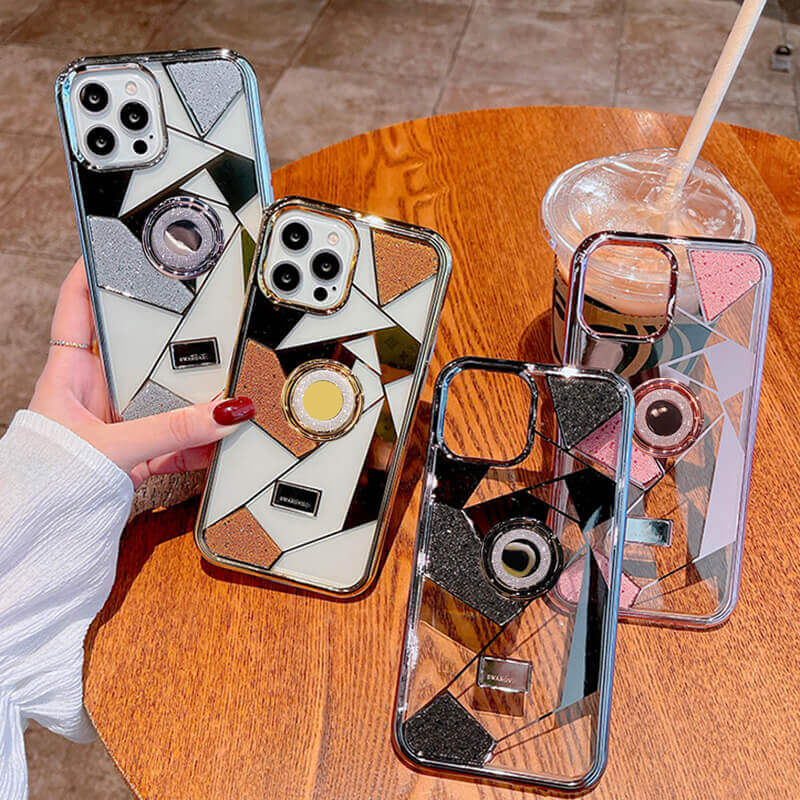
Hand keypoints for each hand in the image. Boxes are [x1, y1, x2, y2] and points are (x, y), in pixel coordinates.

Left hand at [29, 260, 253, 488]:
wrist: (42, 535)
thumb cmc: (47, 480)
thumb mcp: (112, 446)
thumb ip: (172, 430)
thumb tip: (224, 414)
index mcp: (71, 371)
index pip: (79, 303)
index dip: (96, 268)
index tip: (119, 240)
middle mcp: (97, 389)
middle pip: (140, 348)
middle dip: (174, 338)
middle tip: (207, 320)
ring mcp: (121, 420)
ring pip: (165, 394)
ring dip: (195, 397)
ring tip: (227, 385)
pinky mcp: (140, 450)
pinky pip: (178, 434)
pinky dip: (201, 439)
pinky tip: (222, 437)